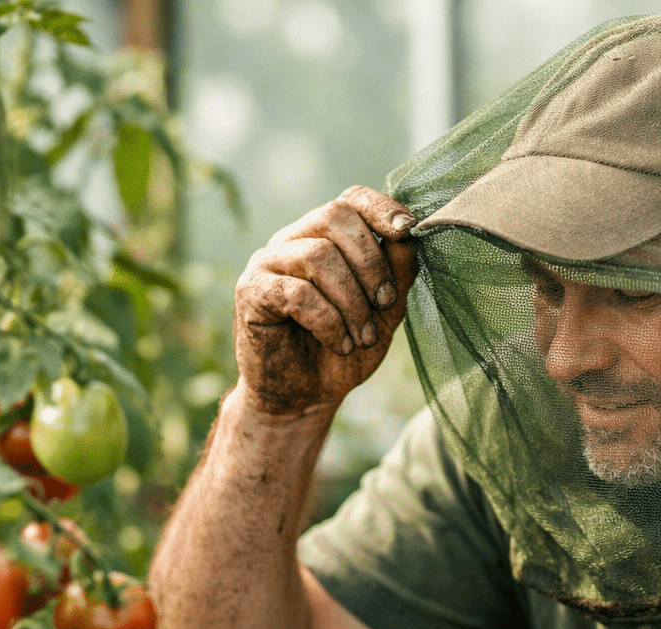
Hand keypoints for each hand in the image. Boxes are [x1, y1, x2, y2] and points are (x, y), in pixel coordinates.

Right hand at [233, 186, 418, 415]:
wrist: (305, 396)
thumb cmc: (344, 350)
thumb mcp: (384, 313)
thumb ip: (399, 273)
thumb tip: (409, 236)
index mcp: (326, 237)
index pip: (350, 199)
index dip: (381, 207)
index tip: (407, 230)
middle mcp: (294, 240)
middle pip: (334, 217)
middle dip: (371, 261)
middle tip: (386, 302)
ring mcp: (268, 262)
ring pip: (319, 256)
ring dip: (352, 301)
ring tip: (362, 337)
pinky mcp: (251, 291)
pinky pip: (297, 293)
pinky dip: (328, 321)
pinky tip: (339, 344)